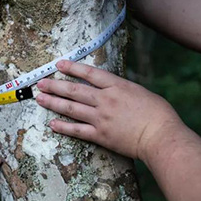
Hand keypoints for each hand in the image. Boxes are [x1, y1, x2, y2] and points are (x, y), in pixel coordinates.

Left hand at [35, 60, 182, 161]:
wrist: (161, 136)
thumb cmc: (159, 114)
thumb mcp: (140, 92)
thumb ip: (121, 89)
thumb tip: (109, 87)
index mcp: (117, 87)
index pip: (89, 74)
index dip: (72, 68)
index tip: (59, 64)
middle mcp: (105, 100)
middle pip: (74, 90)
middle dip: (55, 85)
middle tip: (40, 83)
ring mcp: (101, 118)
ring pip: (71, 108)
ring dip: (53, 103)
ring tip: (40, 99)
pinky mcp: (100, 135)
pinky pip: (77, 130)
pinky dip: (63, 127)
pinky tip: (52, 124)